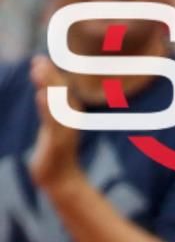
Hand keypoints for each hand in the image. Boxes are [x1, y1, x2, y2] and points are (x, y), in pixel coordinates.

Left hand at [29, 57, 84, 194]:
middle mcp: (70, 121)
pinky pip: (54, 123)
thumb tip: (44, 89)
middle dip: (49, 76)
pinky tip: (41, 96)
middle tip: (38, 59)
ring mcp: (65, 132)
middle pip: (61, 94)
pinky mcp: (59, 144)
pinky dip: (48, 109)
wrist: (61, 181)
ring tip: (38, 70)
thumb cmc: (55, 155)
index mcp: (68, 117)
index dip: (52, 75)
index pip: (61, 92)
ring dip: (48, 86)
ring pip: (57, 105)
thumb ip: (50, 109)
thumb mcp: (54, 129)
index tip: (40, 60)